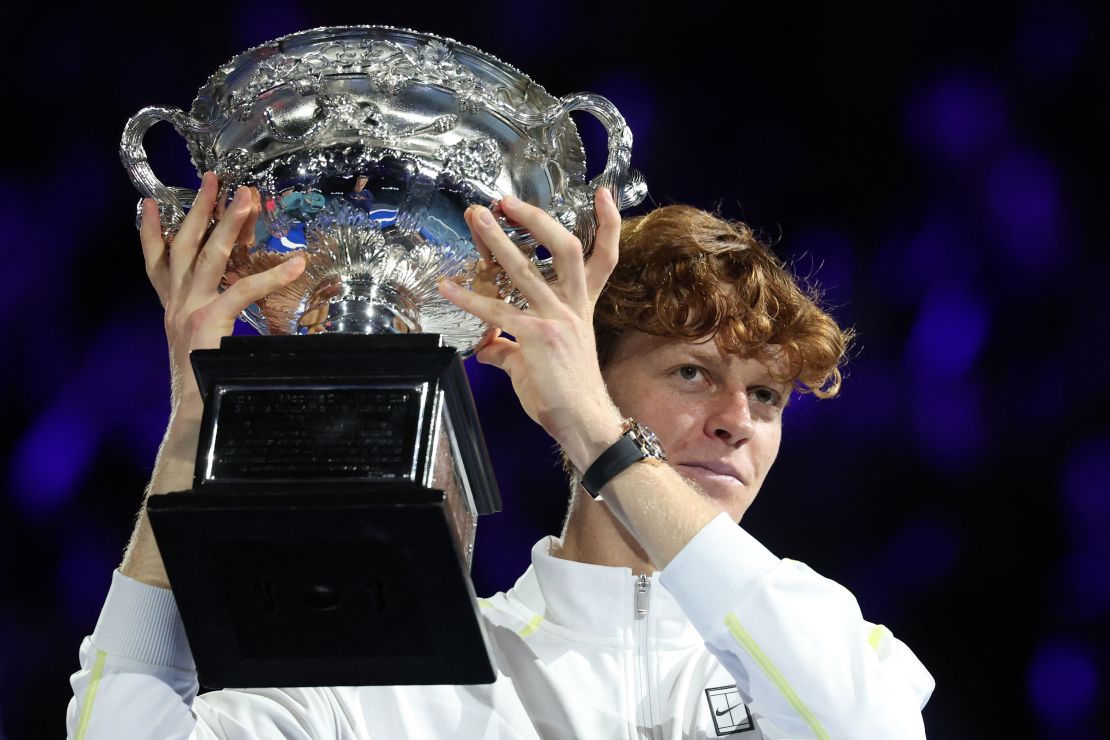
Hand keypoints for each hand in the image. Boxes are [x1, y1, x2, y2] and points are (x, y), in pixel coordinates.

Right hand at [140, 172, 305, 421]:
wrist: (193, 419)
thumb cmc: (204, 386)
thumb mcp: (200, 348)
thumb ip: (209, 326)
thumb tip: (229, 311)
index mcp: (171, 310)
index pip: (155, 263)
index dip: (151, 232)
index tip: (151, 204)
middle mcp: (175, 305)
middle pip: (182, 245)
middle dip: (197, 208)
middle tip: (214, 177)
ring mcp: (188, 311)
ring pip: (207, 256)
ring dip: (227, 223)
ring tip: (247, 197)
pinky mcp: (207, 322)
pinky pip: (241, 290)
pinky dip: (270, 275)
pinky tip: (295, 263)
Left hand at [437, 189, 624, 464]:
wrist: (583, 424)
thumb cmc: (565, 395)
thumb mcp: (539, 362)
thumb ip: (509, 348)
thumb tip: (485, 344)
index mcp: (581, 307)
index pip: (604, 258)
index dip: (608, 224)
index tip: (604, 194)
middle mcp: (572, 307)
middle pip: (564, 248)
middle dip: (535, 219)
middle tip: (504, 200)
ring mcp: (556, 319)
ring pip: (526, 269)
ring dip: (497, 241)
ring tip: (477, 219)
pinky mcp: (536, 337)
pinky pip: (497, 311)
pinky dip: (469, 298)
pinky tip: (448, 287)